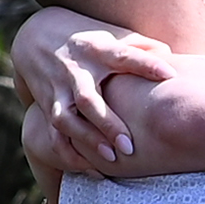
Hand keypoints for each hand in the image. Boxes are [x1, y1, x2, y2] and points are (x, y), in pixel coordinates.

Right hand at [9, 8, 178, 170]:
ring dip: (86, 141)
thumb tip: (170, 56)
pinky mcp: (46, 107)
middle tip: (130, 147)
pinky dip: (69, 155)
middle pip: (87, 99)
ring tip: (111, 160)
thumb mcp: (111, 33)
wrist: (34, 39)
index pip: (123, 55)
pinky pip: (53, 136)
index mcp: (96, 49)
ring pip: (64, 120)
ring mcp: (57, 91)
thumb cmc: (88, 42)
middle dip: (107, 124)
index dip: (146, 64)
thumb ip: (140, 45)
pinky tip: (91, 169)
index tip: (169, 75)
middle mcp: (74, 71)